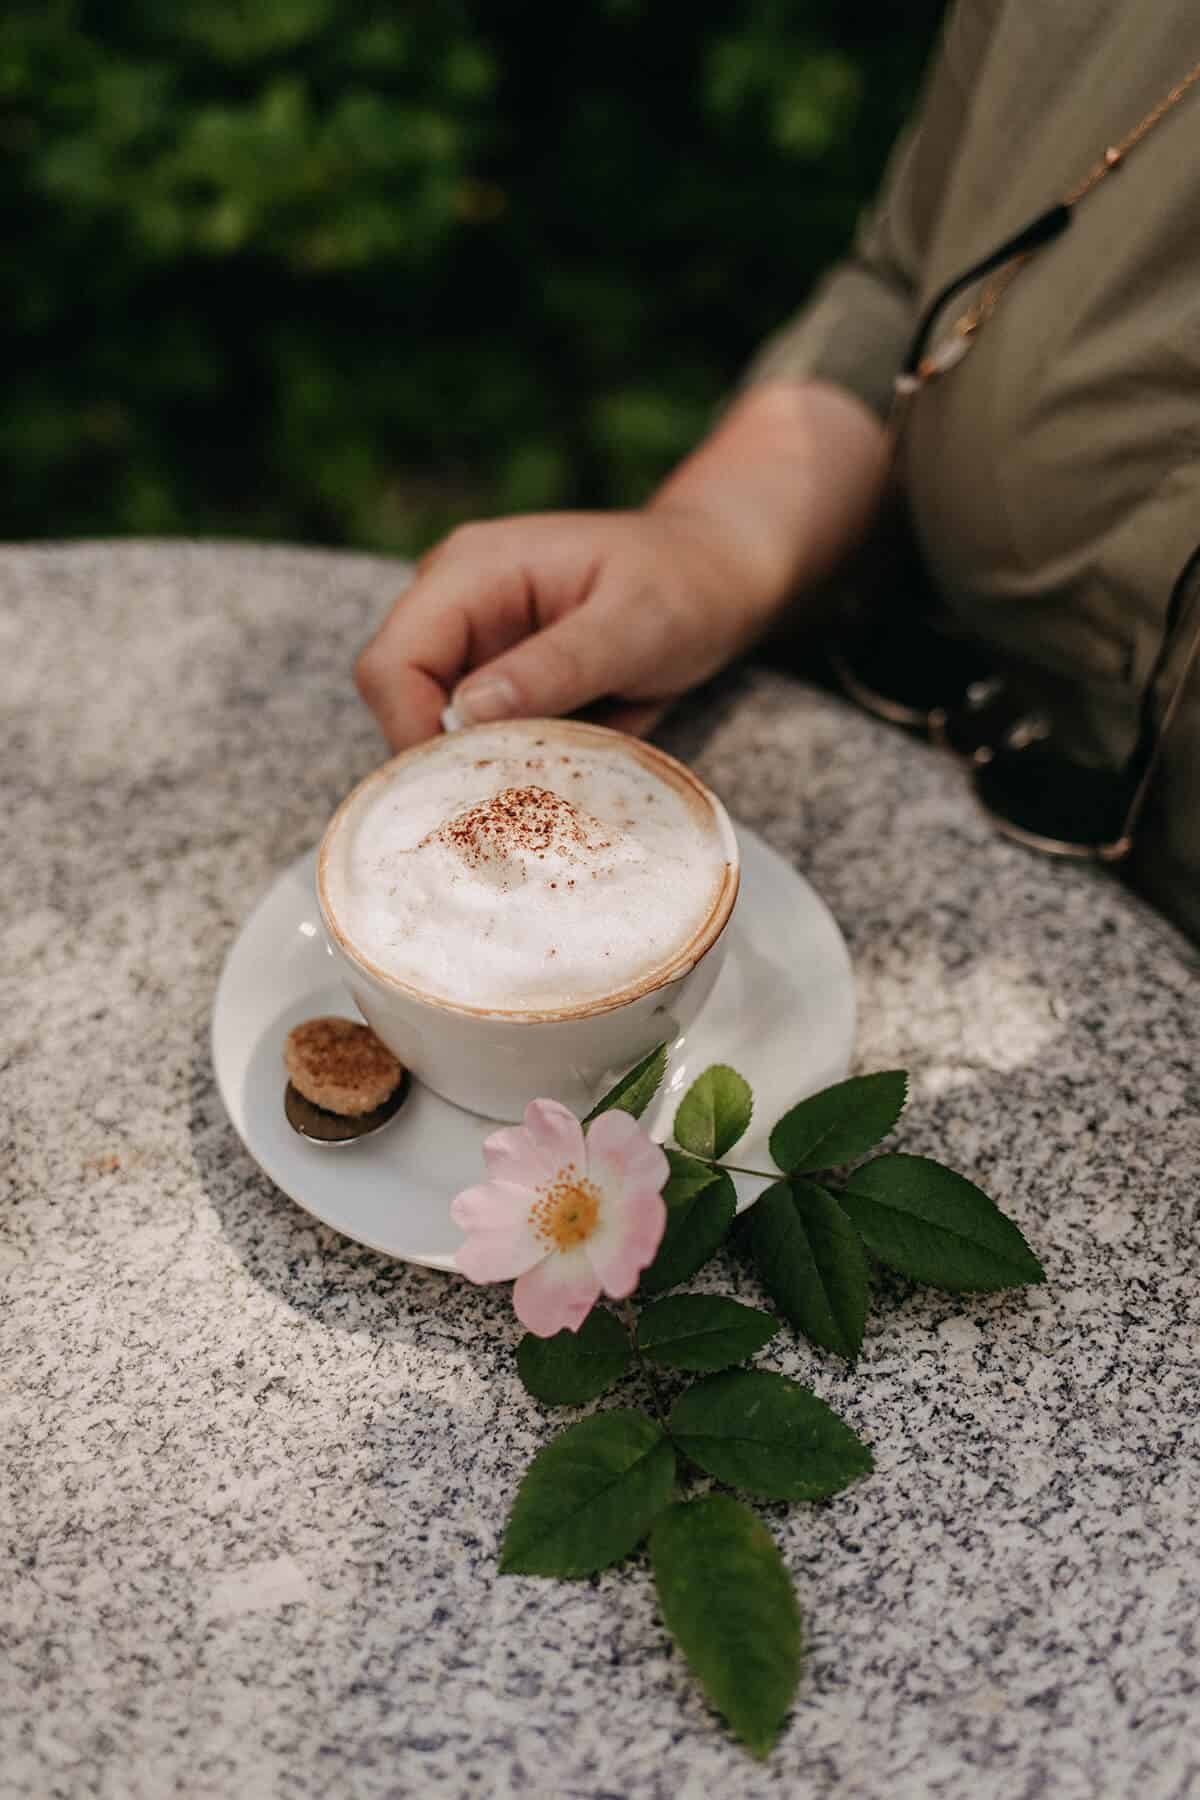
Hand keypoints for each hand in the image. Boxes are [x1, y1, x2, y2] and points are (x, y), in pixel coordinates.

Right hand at [354, 381, 889, 748]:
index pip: (391, 663)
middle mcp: (455, 606)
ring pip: (434, 731)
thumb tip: (464, 713)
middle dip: (442, 760)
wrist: (720, 578)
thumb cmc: (684, 584)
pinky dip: (507, 768)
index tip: (467, 787)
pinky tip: (554, 781)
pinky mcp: (497, 684)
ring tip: (542, 794)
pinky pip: (477, 740)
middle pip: (399, 702)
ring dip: (479, 769)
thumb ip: (552, 666)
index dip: (410, 732)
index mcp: (470, 573)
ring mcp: (472, 646)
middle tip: (509, 808)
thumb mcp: (631, 625)